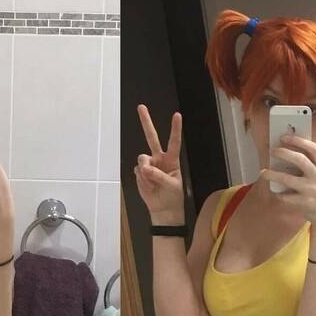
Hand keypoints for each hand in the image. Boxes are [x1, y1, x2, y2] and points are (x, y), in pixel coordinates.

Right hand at [133, 105, 184, 221]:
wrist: (163, 209)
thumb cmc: (172, 196)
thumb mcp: (172, 186)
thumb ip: (158, 176)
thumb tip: (145, 168)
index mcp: (172, 160)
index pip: (174, 142)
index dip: (175, 129)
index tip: (177, 115)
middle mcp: (159, 158)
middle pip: (151, 137)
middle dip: (146, 122)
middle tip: (141, 107)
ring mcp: (149, 165)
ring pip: (142, 159)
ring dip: (145, 171)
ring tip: (152, 183)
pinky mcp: (140, 173)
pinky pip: (137, 172)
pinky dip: (142, 180)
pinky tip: (148, 186)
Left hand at [261, 135, 315, 227]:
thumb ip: (312, 167)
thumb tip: (288, 155)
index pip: (313, 149)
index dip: (299, 141)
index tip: (284, 137)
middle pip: (300, 160)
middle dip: (284, 153)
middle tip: (272, 151)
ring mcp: (312, 191)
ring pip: (288, 179)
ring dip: (272, 175)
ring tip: (263, 173)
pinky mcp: (305, 203)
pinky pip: (286, 197)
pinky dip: (278, 194)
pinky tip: (274, 193)